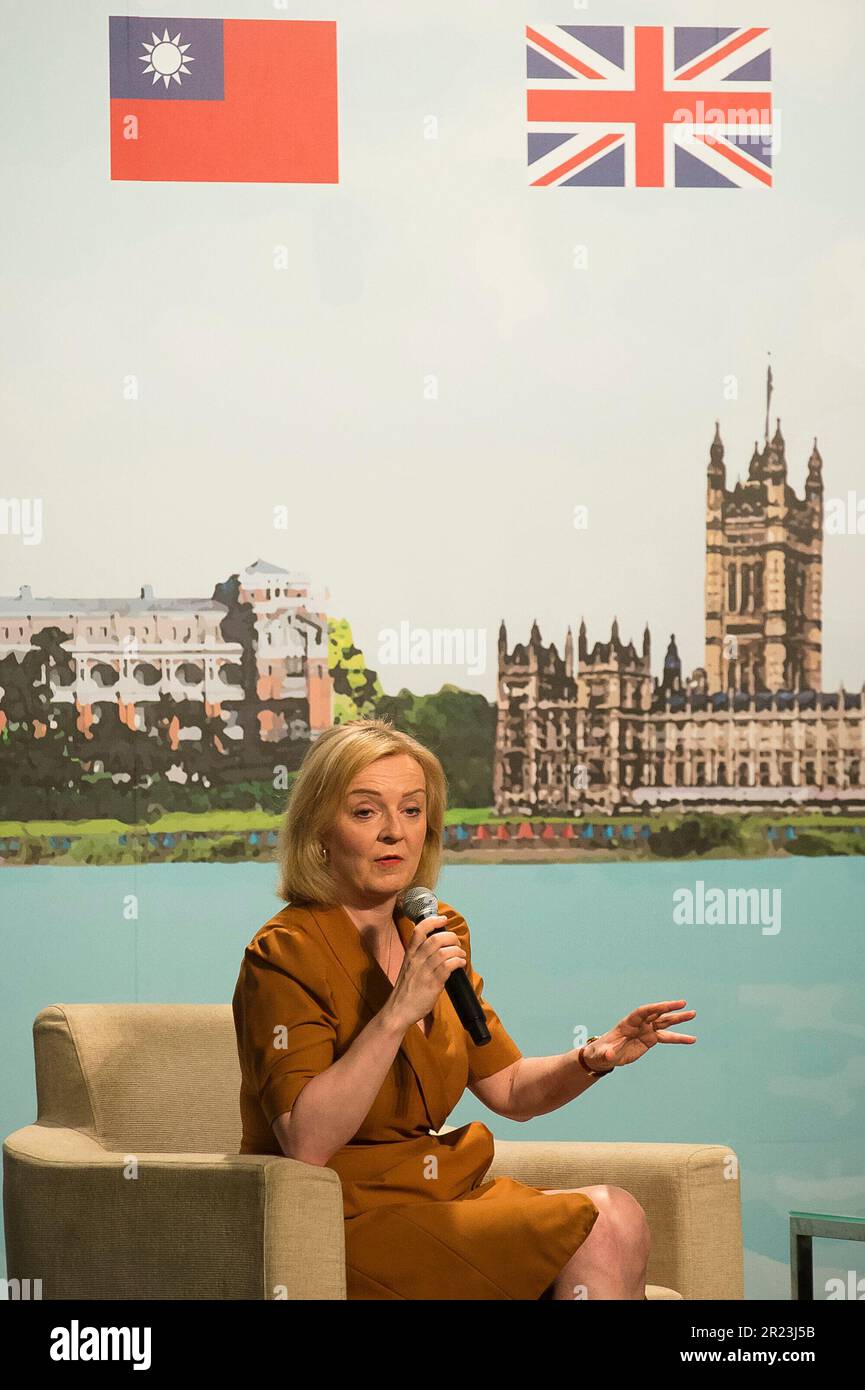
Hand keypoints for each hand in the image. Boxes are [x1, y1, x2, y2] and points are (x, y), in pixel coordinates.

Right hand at [387, 916, 466, 1030]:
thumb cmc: (406, 991)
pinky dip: (458, 961)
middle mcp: (416, 961)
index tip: (443, 919)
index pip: (419, 931)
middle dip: (450, 937)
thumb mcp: (409, 968)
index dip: (432, 921)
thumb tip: (439, 948)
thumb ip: (420, 957)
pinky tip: (460, 964)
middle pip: (435, 939)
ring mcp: (424, 972)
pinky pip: (448, 966)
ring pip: (444, 951)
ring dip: (457, 950)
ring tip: (460, 954)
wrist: (399, 1010)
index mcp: (410, 955)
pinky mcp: (433, 984)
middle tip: (456, 942)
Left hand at [583, 1000, 696, 1071]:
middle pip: (656, 1013)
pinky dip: (679, 1038)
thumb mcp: (603, 1054)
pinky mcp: (650, 1039)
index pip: (643, 1012)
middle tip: (684, 1004)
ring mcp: (646, 1030)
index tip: (667, 1006)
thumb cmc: (601, 1052)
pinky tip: (691, 1039)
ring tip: (693, 1014)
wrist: (604, 1056)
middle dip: (669, 1009)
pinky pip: (667, 1037)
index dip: (655, 1008)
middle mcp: (639, 1024)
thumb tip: (609, 1055)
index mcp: (628, 1023)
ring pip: (664, 1022)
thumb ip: (607, 1053)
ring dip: (678, 1019)